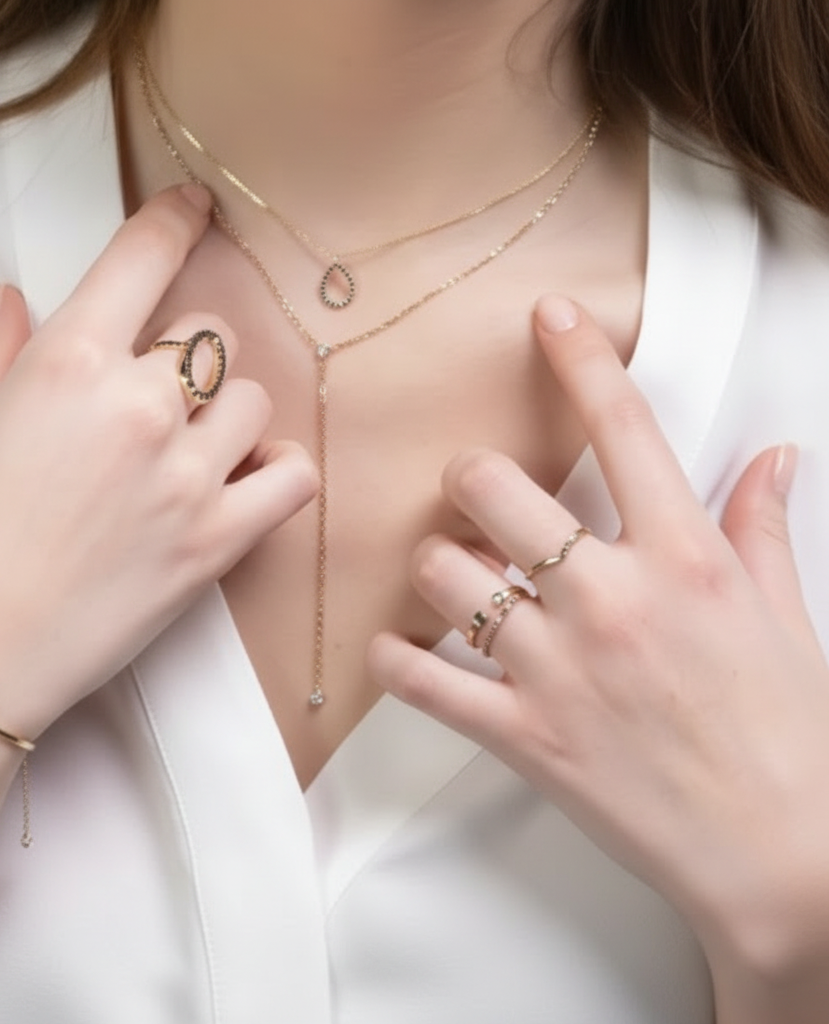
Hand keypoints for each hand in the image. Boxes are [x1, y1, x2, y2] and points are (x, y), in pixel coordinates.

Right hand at [0, 185, 317, 737]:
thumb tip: (12, 299)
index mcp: (66, 366)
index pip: (142, 259)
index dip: (174, 220)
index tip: (193, 207)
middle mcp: (139, 409)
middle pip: (207, 339)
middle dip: (181, 357)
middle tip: (148, 398)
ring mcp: (188, 479)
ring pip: (252, 402)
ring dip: (225, 413)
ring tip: (187, 448)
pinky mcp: (216, 545)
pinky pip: (292, 479)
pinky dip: (277, 472)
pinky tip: (243, 480)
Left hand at [369, 295, 828, 982]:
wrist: (784, 855)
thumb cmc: (789, 733)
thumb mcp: (785, 616)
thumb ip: (762, 527)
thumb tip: (774, 456)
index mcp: (683, 559)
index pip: (624, 430)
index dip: (581, 358)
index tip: (548, 315)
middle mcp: (611, 599)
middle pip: (489, 487)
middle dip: (470, 480)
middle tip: (477, 498)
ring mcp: (559, 668)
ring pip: (442, 574)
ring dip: (436, 568)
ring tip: (455, 581)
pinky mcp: (525, 734)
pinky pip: (424, 681)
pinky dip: (396, 660)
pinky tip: (398, 650)